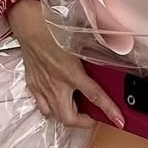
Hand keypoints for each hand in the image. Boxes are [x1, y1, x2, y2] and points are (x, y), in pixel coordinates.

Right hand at [7, 0, 124, 129]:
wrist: (28, 25)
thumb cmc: (52, 27)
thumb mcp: (82, 37)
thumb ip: (99, 46)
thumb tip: (116, 46)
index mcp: (71, 72)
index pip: (95, 96)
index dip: (109, 110)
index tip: (119, 120)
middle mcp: (56, 84)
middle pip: (69, 117)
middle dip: (83, 122)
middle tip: (93, 116)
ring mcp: (42, 87)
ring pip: (54, 115)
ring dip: (67, 116)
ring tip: (77, 109)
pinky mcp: (33, 86)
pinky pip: (42, 106)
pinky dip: (52, 109)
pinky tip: (59, 102)